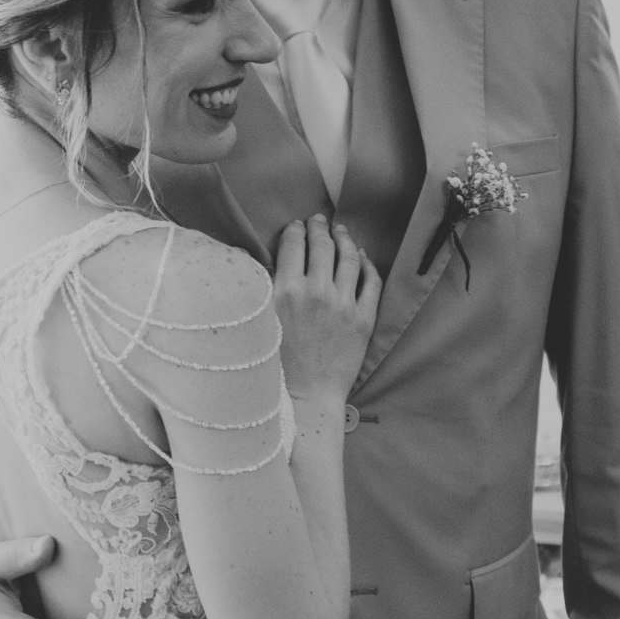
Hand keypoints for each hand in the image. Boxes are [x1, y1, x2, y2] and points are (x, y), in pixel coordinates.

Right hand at [273, 216, 380, 401]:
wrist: (305, 398)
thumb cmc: (274, 365)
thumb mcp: (257, 322)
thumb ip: (258, 288)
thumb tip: (248, 256)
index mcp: (285, 291)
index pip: (293, 245)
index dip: (295, 230)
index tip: (296, 226)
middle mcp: (316, 292)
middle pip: (322, 245)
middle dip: (320, 228)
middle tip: (319, 220)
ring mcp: (343, 304)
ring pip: (349, 258)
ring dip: (345, 239)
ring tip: (341, 231)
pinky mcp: (363, 319)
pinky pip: (371, 282)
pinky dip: (368, 265)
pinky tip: (362, 258)